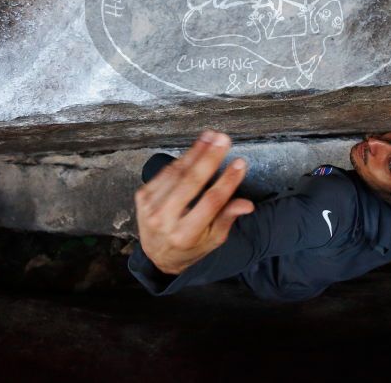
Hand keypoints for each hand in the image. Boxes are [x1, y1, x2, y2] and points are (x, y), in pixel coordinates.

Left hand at [134, 130, 254, 274]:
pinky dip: (182, 159)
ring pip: (177, 173)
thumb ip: (227, 219)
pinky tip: (196, 148)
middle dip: (209, 158)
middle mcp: (165, 221)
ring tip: (211, 136)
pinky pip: (165, 172)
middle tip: (223, 140)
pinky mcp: (142, 197)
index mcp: (185, 235)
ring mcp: (150, 207)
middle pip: (190, 183)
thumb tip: (247, 204)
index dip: (227, 181)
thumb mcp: (213, 239)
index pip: (211, 203)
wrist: (156, 255)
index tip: (240, 163)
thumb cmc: (191, 246)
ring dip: (195, 152)